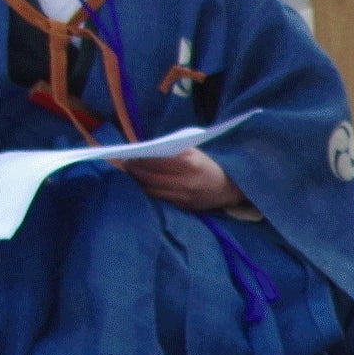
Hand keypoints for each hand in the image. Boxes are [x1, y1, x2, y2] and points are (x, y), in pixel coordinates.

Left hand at [120, 148, 243, 211]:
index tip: (129, 154)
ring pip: (152, 190)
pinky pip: (159, 198)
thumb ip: (173, 151)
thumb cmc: (208, 165)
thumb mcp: (195, 152)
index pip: (157, 161)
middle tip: (124, 164)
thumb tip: (147, 148)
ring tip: (130, 174)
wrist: (229, 189)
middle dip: (135, 170)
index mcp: (189, 164)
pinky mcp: (182, 206)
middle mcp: (186, 182)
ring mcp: (184, 196)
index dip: (141, 159)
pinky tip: (141, 184)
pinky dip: (148, 190)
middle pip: (151, 177)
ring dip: (138, 182)